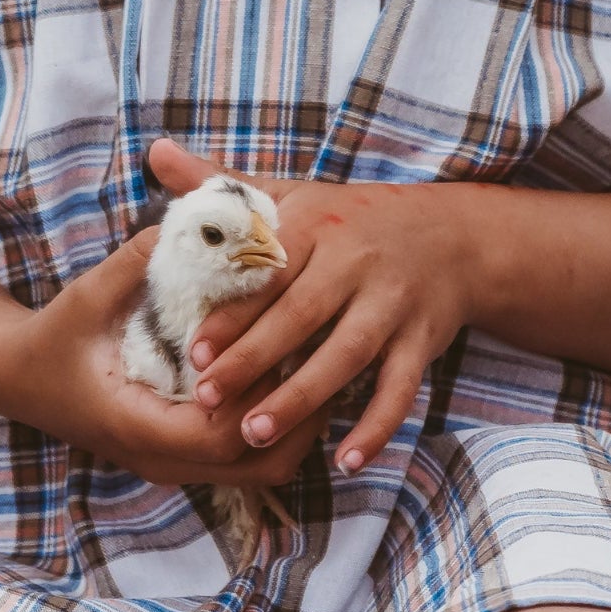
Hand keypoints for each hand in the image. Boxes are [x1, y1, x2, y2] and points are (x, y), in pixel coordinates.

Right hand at [0, 228, 330, 490]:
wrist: (18, 377)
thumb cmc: (54, 336)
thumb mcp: (87, 296)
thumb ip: (134, 263)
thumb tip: (185, 221)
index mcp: (139, 426)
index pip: (223, 433)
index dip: (262, 391)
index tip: (285, 342)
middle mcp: (161, 459)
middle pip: (258, 461)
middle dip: (298, 412)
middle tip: (323, 352)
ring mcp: (173, 464)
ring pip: (260, 468)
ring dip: (294, 423)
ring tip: (315, 362)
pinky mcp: (181, 455)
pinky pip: (245, 457)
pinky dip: (274, 426)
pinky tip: (286, 375)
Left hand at [150, 138, 479, 476]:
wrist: (454, 235)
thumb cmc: (353, 219)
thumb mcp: (294, 194)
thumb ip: (222, 183)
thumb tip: (156, 151)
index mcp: (320, 226)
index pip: (269, 274)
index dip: (232, 314)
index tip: (191, 351)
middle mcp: (359, 262)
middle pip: (304, 316)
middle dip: (254, 361)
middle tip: (207, 401)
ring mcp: (394, 303)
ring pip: (348, 355)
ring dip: (302, 397)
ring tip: (255, 434)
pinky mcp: (422, 340)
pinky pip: (400, 389)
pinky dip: (377, 426)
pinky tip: (346, 459)